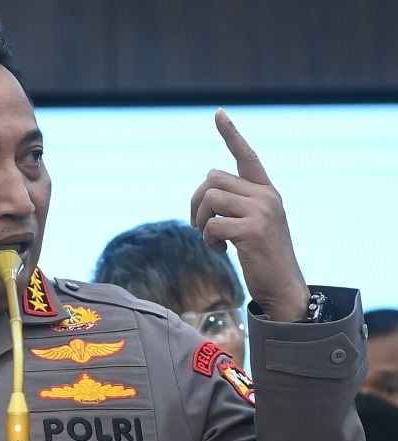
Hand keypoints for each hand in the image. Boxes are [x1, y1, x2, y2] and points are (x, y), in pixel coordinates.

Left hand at [190, 108, 309, 321]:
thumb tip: (205, 193)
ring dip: (200, 221)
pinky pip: (212, 224)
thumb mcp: (253, 223)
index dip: (231, 134)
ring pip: (209, 198)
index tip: (218, 113)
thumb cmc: (262, 257)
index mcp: (266, 191)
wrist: (283, 287)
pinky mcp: (253, 230)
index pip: (246, 156)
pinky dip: (208, 239)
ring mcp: (261, 211)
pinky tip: (221, 250)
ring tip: (213, 239)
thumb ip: (236, 204)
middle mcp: (266, 195)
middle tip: (198, 225)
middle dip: (196, 202)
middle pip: (212, 178)